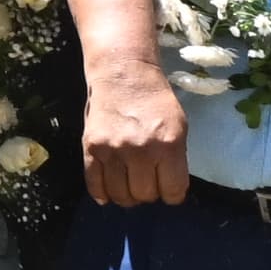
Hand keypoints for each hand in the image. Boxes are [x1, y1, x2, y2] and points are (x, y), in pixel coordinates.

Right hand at [82, 52, 190, 205]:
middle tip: (147, 181)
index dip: (173, 194)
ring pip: (120, 195)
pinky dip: (102, 194)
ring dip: (127, 195)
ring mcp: (113, 150)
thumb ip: (175, 158)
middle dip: (149, 193)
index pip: (173, 191)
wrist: (123, 74)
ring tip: (129, 184)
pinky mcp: (91, 147)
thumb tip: (168, 189)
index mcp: (168, 144)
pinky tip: (107, 194)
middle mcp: (140, 150)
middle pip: (145, 195)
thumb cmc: (155, 100)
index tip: (169, 188)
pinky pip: (94, 184)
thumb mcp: (179, 126)